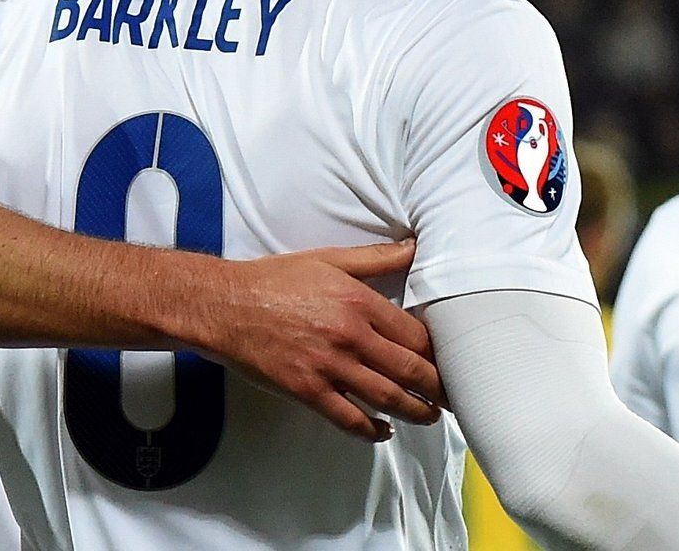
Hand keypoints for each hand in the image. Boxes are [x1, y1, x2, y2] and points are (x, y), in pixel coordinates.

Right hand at [186, 240, 442, 441]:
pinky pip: (349, 418)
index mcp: (358, 301)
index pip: (415, 334)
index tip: (452, 360)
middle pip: (409, 369)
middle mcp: (349, 335)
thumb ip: (375, 258)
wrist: (224, 305)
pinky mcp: (307, 390)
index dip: (438, 352)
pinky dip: (372, 430)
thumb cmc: (273, 279)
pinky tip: (383, 431)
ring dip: (415, 412)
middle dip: (437, 388)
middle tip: (455, 398)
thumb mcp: (327, 259)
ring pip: (386, 397)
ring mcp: (328, 366)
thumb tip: (414, 247)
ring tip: (430, 416)